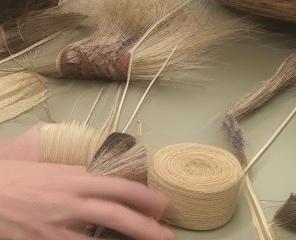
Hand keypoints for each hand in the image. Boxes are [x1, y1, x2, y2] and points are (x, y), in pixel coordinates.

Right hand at [0, 159, 172, 239]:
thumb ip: (80, 178)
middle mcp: (70, 200)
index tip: (162, 205)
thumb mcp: (55, 171)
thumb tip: (105, 185)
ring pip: (96, 238)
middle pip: (115, 212)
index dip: (145, 196)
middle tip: (167, 235)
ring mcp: (55, 225)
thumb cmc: (19, 179)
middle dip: (145, 225)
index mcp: (76, 177)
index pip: (120, 186)